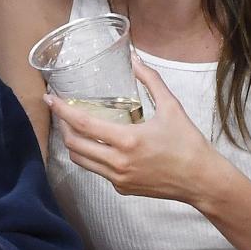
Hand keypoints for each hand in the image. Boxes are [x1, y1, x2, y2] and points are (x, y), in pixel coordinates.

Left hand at [45, 56, 230, 203]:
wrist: (200, 179)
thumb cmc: (188, 143)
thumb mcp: (172, 107)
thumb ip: (152, 82)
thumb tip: (135, 61)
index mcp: (128, 140)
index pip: (83, 124)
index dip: (62, 110)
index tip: (50, 99)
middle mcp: (118, 162)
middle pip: (74, 145)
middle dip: (63, 126)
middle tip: (63, 112)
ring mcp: (118, 178)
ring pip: (81, 161)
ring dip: (74, 144)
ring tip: (76, 129)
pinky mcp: (122, 188)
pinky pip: (98, 171)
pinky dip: (93, 156)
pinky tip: (101, 145)